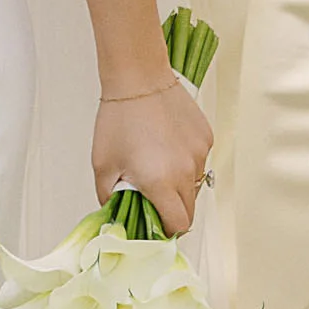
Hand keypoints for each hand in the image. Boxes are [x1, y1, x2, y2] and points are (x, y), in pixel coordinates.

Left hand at [91, 70, 212, 236]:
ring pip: (195, 185)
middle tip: (153, 198)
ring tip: (157, 164)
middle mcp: (186, 171)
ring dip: (179, 185)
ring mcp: (199, 154)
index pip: (177, 225)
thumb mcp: (102, 165)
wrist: (139, 78)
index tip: (154, 224)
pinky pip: (198, 161)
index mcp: (160, 183)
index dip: (166, 230)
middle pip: (189, 210)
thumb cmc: (117, 120)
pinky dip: (185, 162)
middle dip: (172, 211)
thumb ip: (110, 198)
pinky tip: (167, 144)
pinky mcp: (205, 137)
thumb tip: (118, 215)